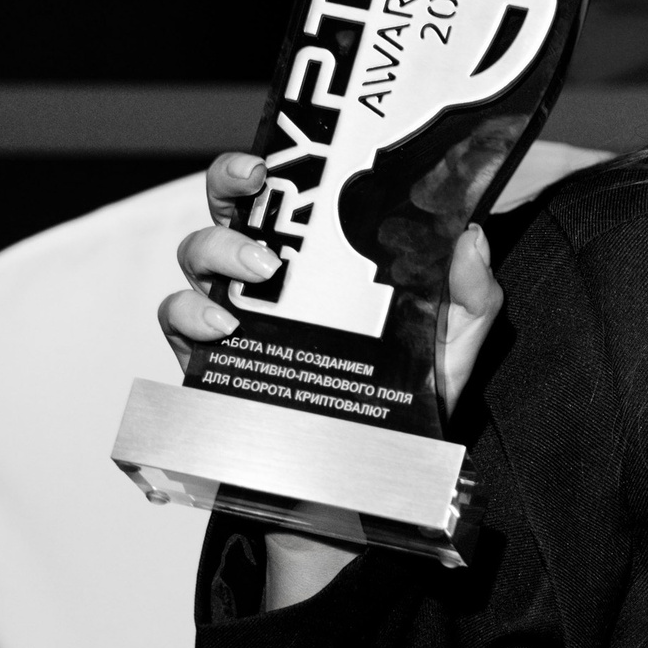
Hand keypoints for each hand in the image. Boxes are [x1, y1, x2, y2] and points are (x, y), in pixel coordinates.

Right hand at [161, 154, 507, 609]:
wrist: (370, 484)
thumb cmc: (408, 398)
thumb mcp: (453, 340)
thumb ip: (469, 291)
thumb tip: (471, 235)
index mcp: (316, 259)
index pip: (278, 194)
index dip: (259, 166)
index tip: (269, 162)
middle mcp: (264, 281)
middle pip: (220, 214)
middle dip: (225, 195)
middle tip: (260, 208)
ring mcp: (231, 322)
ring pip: (192, 267)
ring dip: (213, 262)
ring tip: (255, 284)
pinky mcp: (212, 371)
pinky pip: (177, 333)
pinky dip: (189, 322)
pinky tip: (222, 333)